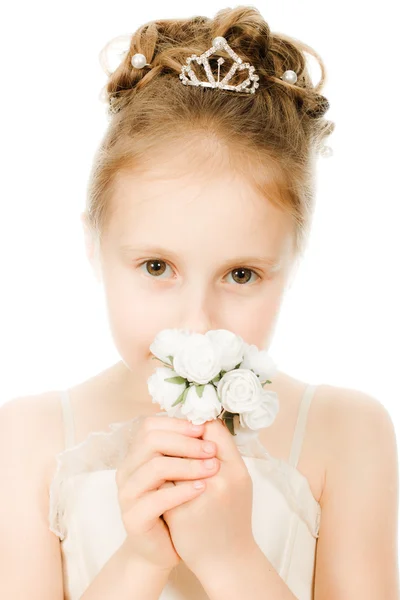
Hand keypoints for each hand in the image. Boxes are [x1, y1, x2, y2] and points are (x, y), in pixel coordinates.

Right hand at [115, 415, 218, 571]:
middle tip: (212, 451)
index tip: (204, 430)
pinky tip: (201, 488)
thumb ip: (185, 448)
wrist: (167, 549)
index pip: (150, 426)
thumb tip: (207, 420)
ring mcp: (127, 494)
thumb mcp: (182, 472)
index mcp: (137, 454)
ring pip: (154, 467)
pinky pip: (157, 499)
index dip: (178, 425)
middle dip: (185, 442)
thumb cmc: (178, 506)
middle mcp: (127, 470)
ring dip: (187, 465)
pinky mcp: (133, 518)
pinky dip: (182, 491)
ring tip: (212, 469)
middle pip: (151, 440)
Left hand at [162, 417, 255, 577]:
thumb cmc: (233, 515)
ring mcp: (198, 499)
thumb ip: (223, 452)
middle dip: (178, 438)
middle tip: (172, 439)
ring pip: (171, 460)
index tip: (191, 429)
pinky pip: (163, 484)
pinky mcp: (179, 514)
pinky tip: (158, 479)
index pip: (213, 429)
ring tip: (163, 457)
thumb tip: (199, 422)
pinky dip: (160, 478)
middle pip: (189, 442)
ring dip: (167, 456)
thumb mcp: (238, 480)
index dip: (198, 425)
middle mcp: (220, 482)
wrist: (228, 560)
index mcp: (237, 471)